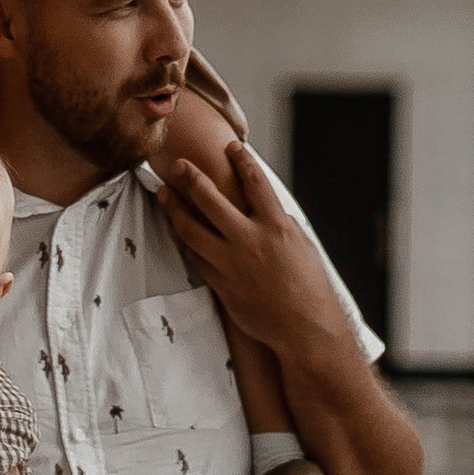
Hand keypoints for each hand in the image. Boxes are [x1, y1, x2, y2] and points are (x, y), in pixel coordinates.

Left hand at [158, 138, 347, 357]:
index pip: (255, 182)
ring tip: (164, 194)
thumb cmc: (310, 287)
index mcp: (276, 226)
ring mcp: (232, 263)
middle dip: (190, 177)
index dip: (241, 160)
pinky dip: (182, 240)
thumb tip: (261, 206)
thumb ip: (278, 222)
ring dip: (174, 208)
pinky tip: (174, 229)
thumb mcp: (301, 244)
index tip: (230, 146)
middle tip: (177, 164)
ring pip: (192, 228)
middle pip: (210, 199)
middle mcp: (250, 240)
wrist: (305, 328)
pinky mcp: (221, 283)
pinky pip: (193, 257)